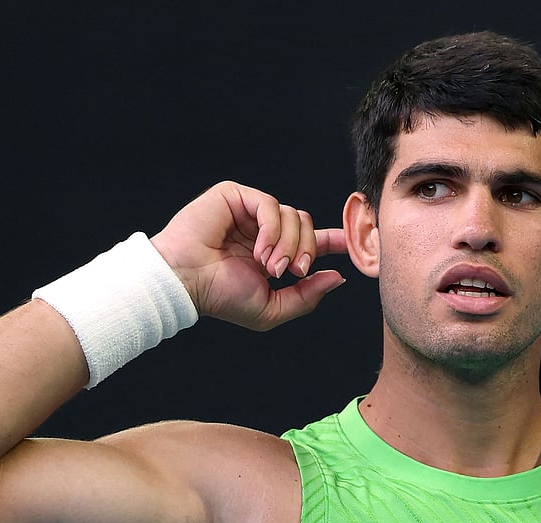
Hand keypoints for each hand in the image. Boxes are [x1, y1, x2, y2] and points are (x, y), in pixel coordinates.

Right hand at [150, 181, 348, 330]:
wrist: (187, 282)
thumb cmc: (222, 297)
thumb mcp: (272, 309)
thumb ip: (306, 296)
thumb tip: (337, 277)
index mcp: (273, 252)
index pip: (310, 240)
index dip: (333, 240)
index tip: (353, 243)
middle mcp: (264, 230)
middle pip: (307, 226)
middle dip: (306, 251)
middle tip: (290, 273)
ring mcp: (250, 212)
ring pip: (294, 215)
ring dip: (287, 245)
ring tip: (268, 266)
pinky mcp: (236, 196)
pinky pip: (272, 205)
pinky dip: (273, 230)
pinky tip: (259, 250)